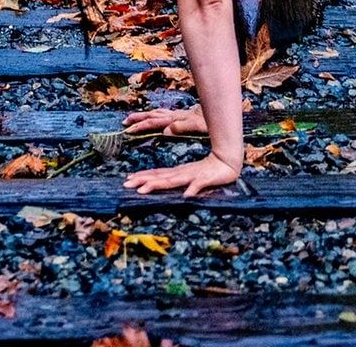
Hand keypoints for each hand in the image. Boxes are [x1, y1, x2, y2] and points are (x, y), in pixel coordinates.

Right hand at [123, 104, 205, 136]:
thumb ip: (183, 126)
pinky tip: (151, 117)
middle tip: (124, 123)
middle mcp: (174, 115)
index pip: (154, 122)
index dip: (141, 125)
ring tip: (131, 119)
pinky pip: (162, 114)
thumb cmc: (211, 122)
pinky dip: (153, 115)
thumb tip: (165, 130)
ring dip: (143, 116)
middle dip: (138, 119)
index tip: (128, 130)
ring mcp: (177, 114)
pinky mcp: (181, 116)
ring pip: (156, 113)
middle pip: (152, 115)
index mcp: (176, 118)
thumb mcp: (199, 126)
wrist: (221, 111)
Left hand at [124, 150, 241, 197]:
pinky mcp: (206, 179)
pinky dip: (192, 189)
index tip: (128, 180)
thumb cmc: (212, 170)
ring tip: (143, 189)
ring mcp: (193, 176)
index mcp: (179, 173)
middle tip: (126, 184)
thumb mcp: (195, 178)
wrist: (229, 160)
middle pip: (160, 177)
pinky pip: (198, 185)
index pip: (158, 175)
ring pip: (172, 180)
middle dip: (143, 180)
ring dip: (157, 184)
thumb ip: (185, 184)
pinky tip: (186, 195)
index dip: (143, 177)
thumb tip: (179, 194)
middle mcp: (183, 174)